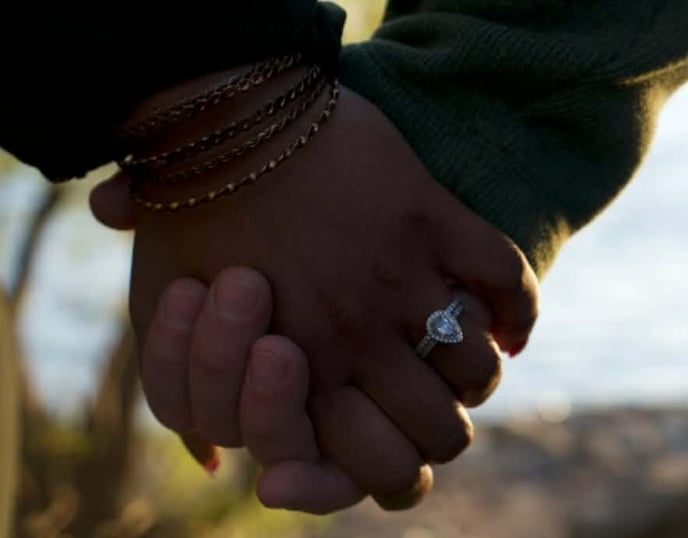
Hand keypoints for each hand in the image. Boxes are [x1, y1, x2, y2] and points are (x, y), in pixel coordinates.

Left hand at [123, 79, 538, 508]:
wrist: (222, 125)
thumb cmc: (190, 225)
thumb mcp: (169, 330)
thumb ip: (190, 402)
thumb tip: (207, 460)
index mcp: (297, 374)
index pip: (383, 471)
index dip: (400, 475)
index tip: (400, 451)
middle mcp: (356, 340)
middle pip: (443, 432)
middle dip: (444, 430)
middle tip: (435, 406)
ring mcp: (398, 279)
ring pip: (478, 368)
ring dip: (477, 372)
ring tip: (463, 357)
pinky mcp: (427, 220)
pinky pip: (504, 279)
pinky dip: (518, 309)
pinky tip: (507, 324)